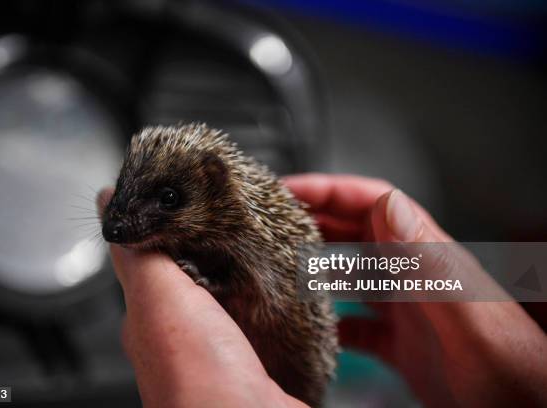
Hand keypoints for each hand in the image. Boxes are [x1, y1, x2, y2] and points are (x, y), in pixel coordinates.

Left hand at [97, 189, 306, 407]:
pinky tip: (278, 278)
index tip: (188, 187)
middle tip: (236, 209)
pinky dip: (265, 291)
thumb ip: (138, 255)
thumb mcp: (159, 299)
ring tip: (261, 236)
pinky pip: (257, 311)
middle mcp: (184, 329)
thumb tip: (108, 205)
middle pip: (196, 268)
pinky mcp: (254, 353)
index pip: (154, 253)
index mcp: (152, 312)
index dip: (170, 220)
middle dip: (213, 238)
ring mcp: (222, 342)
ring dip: (241, 264)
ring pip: (229, 289)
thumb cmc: (198, 380)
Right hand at [284, 173, 546, 406]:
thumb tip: (388, 203)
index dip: (326, 189)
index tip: (285, 189)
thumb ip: (429, 260)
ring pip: (352, 274)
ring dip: (316, 267)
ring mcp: (406, 307)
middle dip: (312, 221)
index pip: (370, 202)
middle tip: (268, 224)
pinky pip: (356, 323)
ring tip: (279, 268)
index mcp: (426, 255)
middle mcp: (413, 274)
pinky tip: (311, 329)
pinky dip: (331, 321)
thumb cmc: (507, 366)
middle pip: (355, 232)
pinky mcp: (401, 342)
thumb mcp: (465, 311)